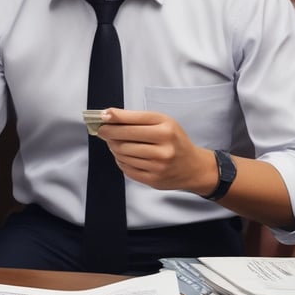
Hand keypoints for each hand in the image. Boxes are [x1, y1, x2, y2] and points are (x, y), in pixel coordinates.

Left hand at [97, 108, 215, 193]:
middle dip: (108, 133)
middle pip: (124, 138)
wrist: (193, 167)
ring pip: (123, 154)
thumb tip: (108, 115)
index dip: (113, 118)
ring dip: (113, 147)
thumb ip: (137, 119)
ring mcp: (158, 165)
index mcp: (166, 128)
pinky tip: (123, 156)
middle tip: (102, 130)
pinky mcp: (154, 179)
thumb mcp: (163, 123)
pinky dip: (120, 161)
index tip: (101, 117)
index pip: (132, 121)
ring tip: (114, 143)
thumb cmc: (174, 141)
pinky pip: (127, 168)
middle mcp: (164, 146)